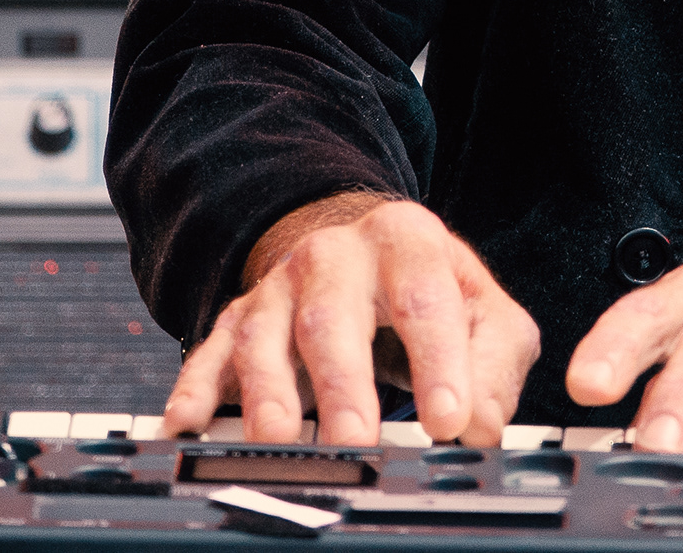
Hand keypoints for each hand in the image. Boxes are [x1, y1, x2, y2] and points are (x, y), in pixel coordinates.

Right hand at [161, 192, 540, 445]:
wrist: (357, 247)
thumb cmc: (426, 289)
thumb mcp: (482, 310)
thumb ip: (494, 364)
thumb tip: (484, 427)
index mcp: (406, 242)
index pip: (425, 299)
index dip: (439, 361)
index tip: (450, 419)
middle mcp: (334, 256)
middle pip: (333, 317)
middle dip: (343, 384)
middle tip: (358, 441)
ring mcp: (278, 288)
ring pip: (264, 336)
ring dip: (268, 393)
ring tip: (280, 441)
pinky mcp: (237, 321)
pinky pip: (209, 355)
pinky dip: (196, 390)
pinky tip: (188, 423)